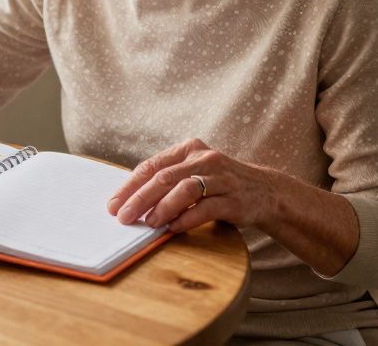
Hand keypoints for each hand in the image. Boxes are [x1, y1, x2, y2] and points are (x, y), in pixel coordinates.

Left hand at [106, 138, 284, 232]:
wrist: (265, 192)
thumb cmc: (219, 184)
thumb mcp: (193, 173)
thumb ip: (168, 180)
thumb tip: (129, 200)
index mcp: (188, 149)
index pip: (152, 166)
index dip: (130, 186)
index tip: (112, 204)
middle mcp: (204, 159)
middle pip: (164, 177)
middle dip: (139, 198)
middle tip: (122, 216)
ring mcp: (221, 178)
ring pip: (185, 189)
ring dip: (163, 207)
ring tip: (148, 222)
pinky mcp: (234, 198)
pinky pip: (206, 208)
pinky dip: (186, 218)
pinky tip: (172, 229)